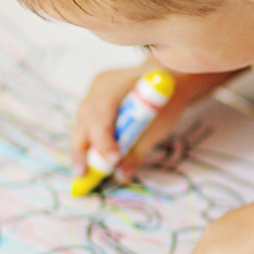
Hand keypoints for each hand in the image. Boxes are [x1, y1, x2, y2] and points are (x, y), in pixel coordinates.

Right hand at [72, 59, 240, 182]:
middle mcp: (100, 86)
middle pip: (84, 120)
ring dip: (82, 147)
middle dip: (82, 149)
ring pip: (82, 122)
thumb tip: (121, 176)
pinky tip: (90, 158)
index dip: (103, 141)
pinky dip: (89, 139)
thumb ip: (137, 151)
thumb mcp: (158, 127)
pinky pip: (87, 121)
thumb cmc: (167, 99)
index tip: (112, 160)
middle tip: (83, 174)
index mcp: (116, 85)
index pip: (101, 115)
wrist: (171, 77)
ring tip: (84, 171)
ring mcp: (95, 90)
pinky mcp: (96, 98)